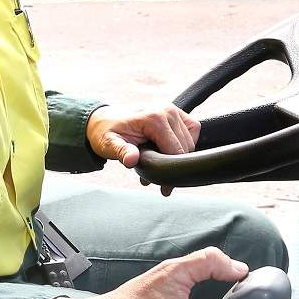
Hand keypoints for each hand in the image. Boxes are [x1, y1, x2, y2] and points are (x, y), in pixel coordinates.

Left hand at [86, 103, 200, 194]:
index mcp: (154, 117)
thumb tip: (131, 160)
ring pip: (190, 142)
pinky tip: (169, 151)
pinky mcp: (176, 112)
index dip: (171, 172)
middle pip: (185, 148)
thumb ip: (121, 152)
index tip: (164, 188)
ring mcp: (173, 109)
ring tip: (159, 164)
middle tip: (156, 180)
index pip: (175, 151)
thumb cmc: (106, 132)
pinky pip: (193, 130)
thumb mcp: (109, 144)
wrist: (105, 120)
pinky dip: (186, 143)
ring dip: (179, 156)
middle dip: (173, 166)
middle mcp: (166, 110)